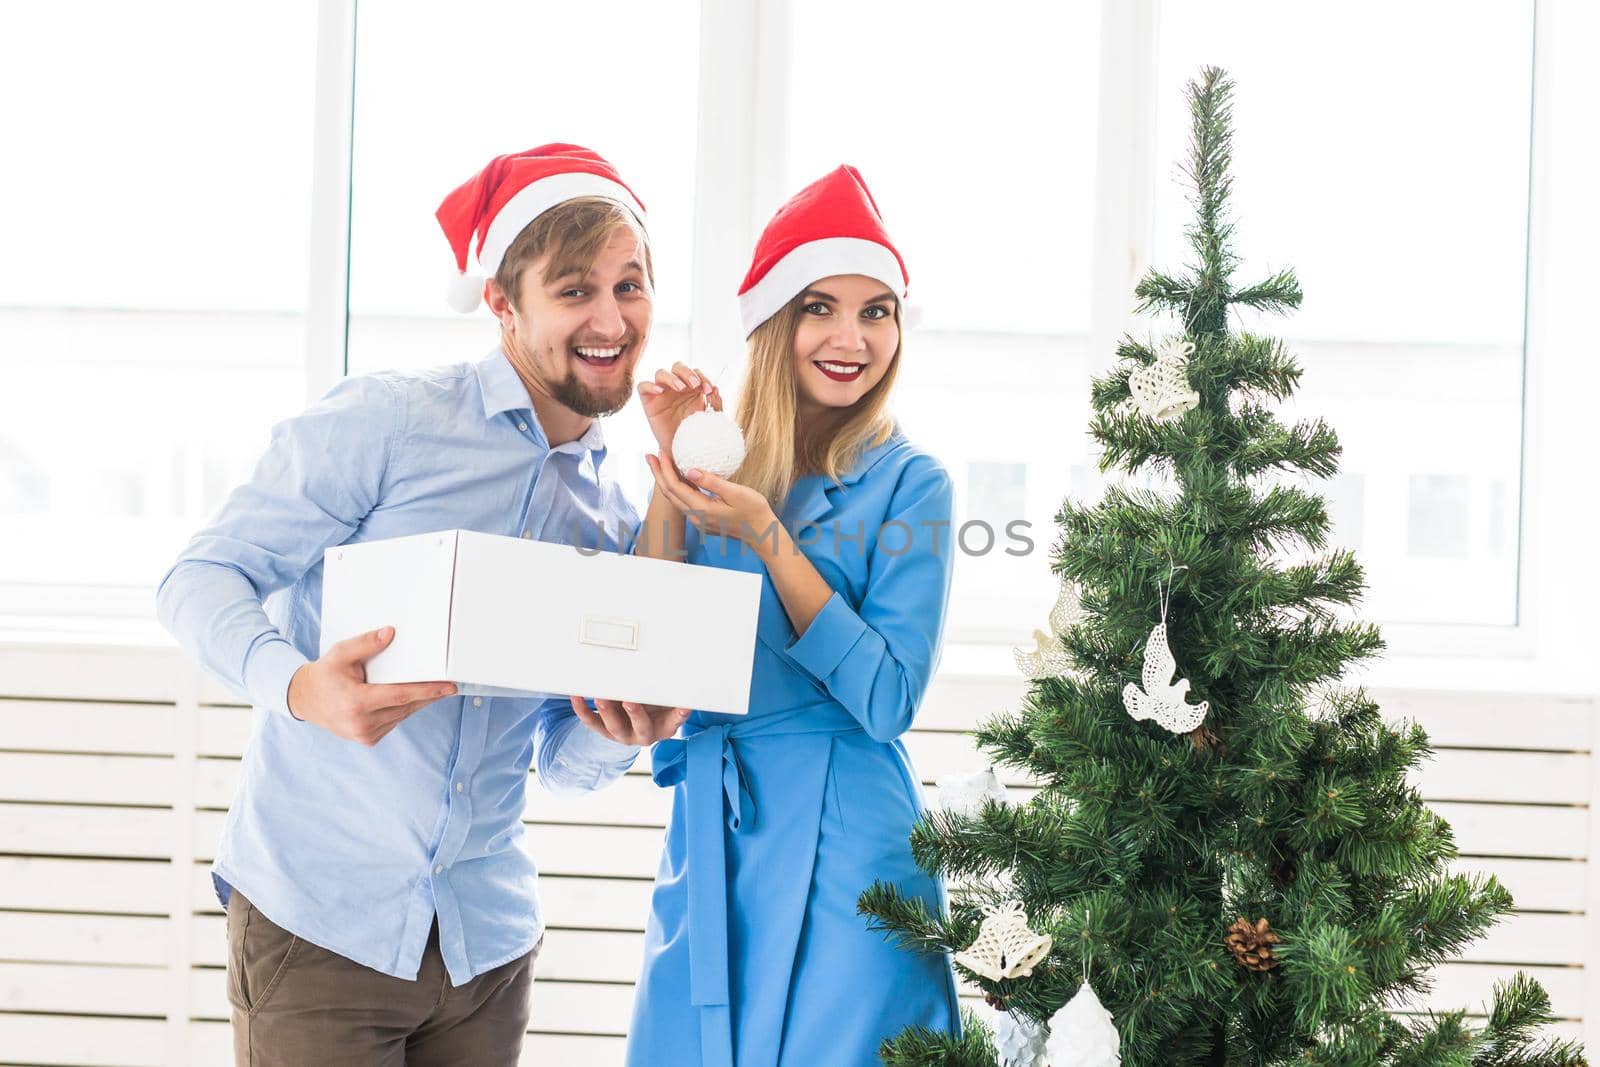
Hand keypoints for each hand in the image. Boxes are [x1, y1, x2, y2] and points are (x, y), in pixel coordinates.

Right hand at [287, 626, 455, 745]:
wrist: (305, 700)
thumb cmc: (325, 674)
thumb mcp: (341, 654)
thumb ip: (365, 643)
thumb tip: (390, 633)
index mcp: (356, 703)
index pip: (401, 695)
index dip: (428, 691)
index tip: (449, 687)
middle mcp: (362, 723)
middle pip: (406, 707)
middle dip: (429, 695)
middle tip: (449, 686)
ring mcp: (365, 734)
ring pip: (402, 716)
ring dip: (418, 703)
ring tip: (434, 689)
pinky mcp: (368, 740)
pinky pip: (394, 723)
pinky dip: (403, 710)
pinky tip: (410, 700)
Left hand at [569, 696, 689, 745]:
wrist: (637, 720)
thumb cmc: (656, 706)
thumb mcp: (666, 701)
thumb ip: (669, 691)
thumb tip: (676, 670)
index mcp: (665, 727)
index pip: (674, 722)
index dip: (679, 715)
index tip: (684, 707)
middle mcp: (645, 734)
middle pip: (642, 728)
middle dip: (635, 714)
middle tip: (630, 701)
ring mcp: (623, 734)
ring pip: (614, 727)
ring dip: (607, 712)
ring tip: (601, 698)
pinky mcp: (605, 730)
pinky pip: (592, 722)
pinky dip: (583, 710)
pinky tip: (577, 696)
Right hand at [637, 361, 720, 457]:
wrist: (680, 454)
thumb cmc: (695, 437)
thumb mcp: (709, 421)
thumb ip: (714, 405)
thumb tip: (716, 388)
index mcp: (691, 390)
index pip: (696, 373)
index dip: (703, 377)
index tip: (708, 390)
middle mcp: (675, 388)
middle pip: (678, 367)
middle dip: (688, 373)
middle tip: (695, 385)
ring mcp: (661, 393)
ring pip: (661, 373)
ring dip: (672, 377)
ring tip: (681, 388)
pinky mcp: (648, 401)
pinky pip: (643, 386)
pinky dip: (650, 385)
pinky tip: (660, 391)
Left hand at [645, 454, 778, 548]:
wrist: (761, 533)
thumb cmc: (753, 512)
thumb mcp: (736, 493)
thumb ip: (712, 482)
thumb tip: (689, 471)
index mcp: (701, 509)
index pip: (675, 487)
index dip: (665, 469)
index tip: (660, 451)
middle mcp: (695, 516)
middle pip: (669, 493)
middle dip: (658, 473)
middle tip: (649, 455)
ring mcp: (697, 520)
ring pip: (675, 498)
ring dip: (665, 480)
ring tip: (659, 463)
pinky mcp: (702, 518)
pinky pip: (684, 500)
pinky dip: (677, 486)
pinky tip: (679, 476)